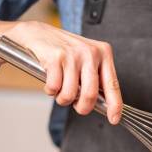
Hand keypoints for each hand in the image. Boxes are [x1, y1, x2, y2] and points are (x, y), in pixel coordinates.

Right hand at [0, 21, 122, 123]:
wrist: (37, 33)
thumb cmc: (64, 50)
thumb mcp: (86, 59)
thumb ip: (96, 78)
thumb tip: (105, 104)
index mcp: (103, 53)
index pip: (112, 84)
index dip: (115, 105)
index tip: (114, 119)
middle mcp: (91, 52)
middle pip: (91, 94)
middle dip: (82, 107)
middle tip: (77, 106)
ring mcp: (73, 54)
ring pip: (71, 94)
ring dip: (63, 99)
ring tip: (61, 90)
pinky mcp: (56, 57)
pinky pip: (55, 88)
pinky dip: (50, 90)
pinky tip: (50, 81)